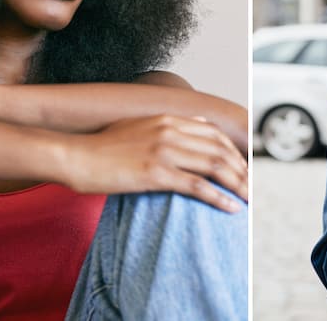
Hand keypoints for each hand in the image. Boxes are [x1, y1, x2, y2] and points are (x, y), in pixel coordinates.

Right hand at [63, 114, 248, 212]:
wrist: (76, 156)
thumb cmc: (102, 147)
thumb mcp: (137, 126)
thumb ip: (166, 125)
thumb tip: (195, 124)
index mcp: (167, 119)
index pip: (213, 134)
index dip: (233, 152)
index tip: (242, 168)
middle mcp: (170, 131)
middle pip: (219, 150)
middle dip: (241, 170)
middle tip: (251, 187)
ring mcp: (164, 151)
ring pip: (214, 166)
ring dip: (237, 184)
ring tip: (248, 199)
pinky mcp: (156, 173)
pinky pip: (198, 186)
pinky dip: (219, 198)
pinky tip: (231, 208)